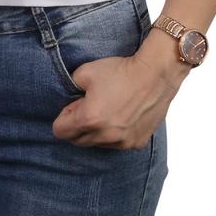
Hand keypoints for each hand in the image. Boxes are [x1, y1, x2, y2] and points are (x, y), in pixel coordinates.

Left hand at [52, 31, 191, 149]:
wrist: (154, 75)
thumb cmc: (121, 72)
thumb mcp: (85, 72)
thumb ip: (70, 87)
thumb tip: (69, 99)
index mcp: (89, 119)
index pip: (60, 131)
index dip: (64, 116)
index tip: (74, 105)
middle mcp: (105, 136)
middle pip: (77, 141)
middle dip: (77, 125)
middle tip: (89, 105)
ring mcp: (122, 142)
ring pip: (97, 144)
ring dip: (96, 131)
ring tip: (107, 109)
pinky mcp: (136, 143)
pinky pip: (117, 144)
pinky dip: (114, 134)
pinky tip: (122, 115)